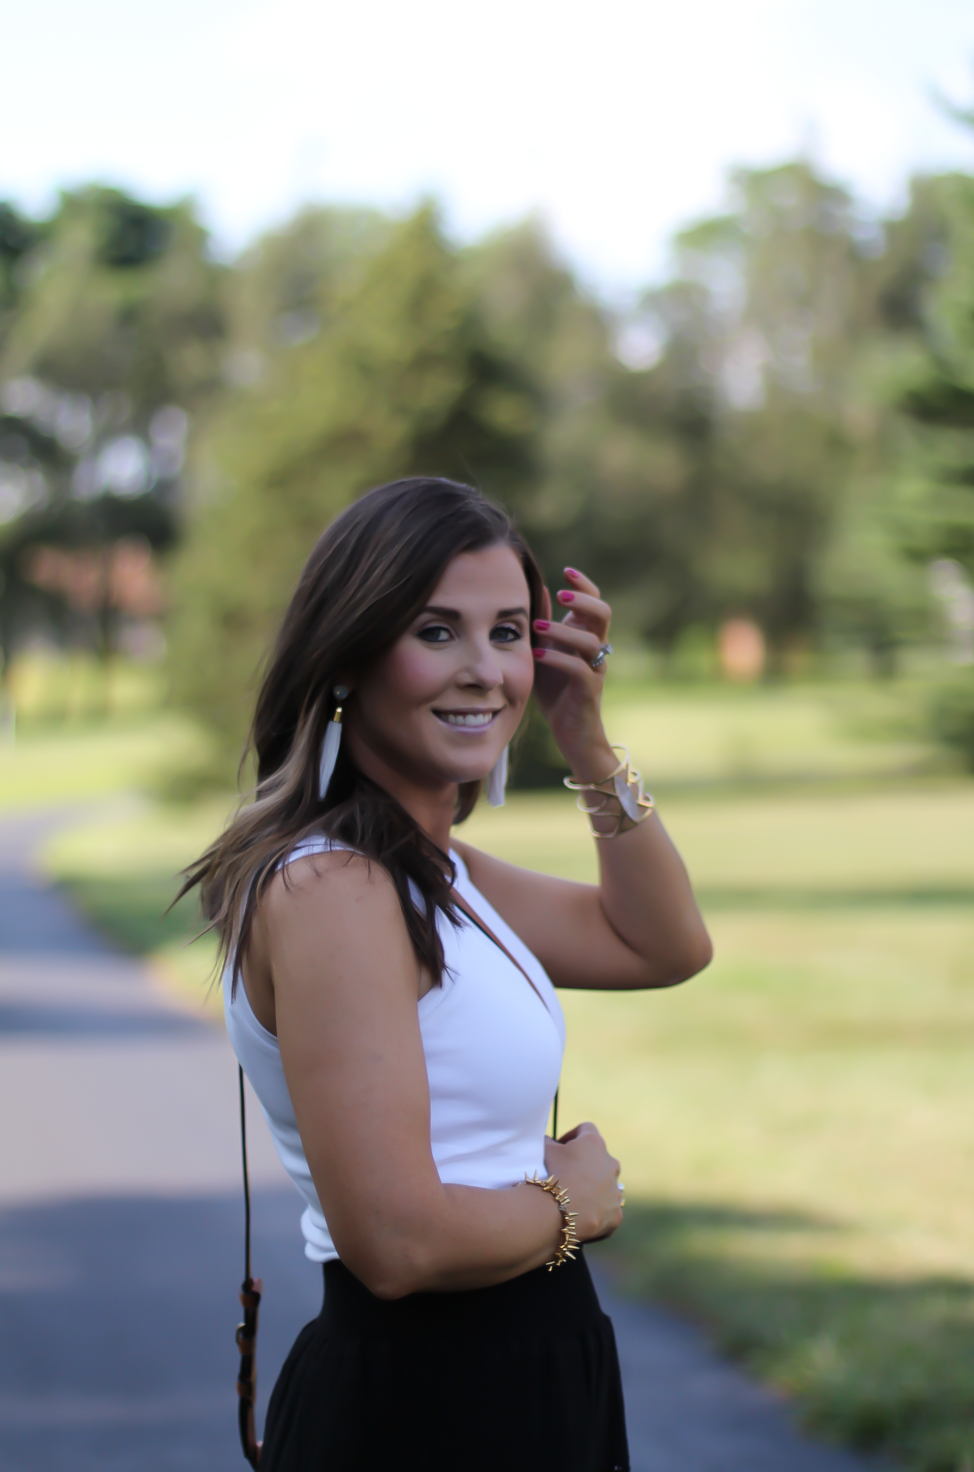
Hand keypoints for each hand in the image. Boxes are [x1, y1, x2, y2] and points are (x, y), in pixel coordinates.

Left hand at [531, 568, 616, 781]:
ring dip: (563, 631)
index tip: (565, 571)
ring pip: (591, 641)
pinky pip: (580, 670)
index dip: (584, 584)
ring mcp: (595, 670)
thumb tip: (538, 588)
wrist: (570, 732)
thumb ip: (541, 622)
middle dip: (583, 601)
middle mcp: (596, 649)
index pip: (595, 601)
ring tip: (537, 630)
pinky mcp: (588, 691)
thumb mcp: (543, 651)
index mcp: (586, 635)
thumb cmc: (556, 690)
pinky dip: (558, 660)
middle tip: (560, 597)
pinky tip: (538, 655)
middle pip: (603, 614)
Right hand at [544, 1121, 623, 1242]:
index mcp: (595, 1143)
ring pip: (606, 1185)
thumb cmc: (554, 1173)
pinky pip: (609, 1209)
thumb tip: (548, 1140)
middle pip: (599, 1158)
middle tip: (567, 1173)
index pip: (586, 1129)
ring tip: (574, 1196)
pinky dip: (598, 1211)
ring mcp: (616, 1190)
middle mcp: (611, 1163)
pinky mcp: (616, 1213)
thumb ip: (548, 1141)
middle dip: (585, 1164)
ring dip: (594, 1188)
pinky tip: (583, 1214)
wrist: (562, 1209)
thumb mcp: (546, 1150)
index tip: (560, 1145)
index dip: (573, 1135)